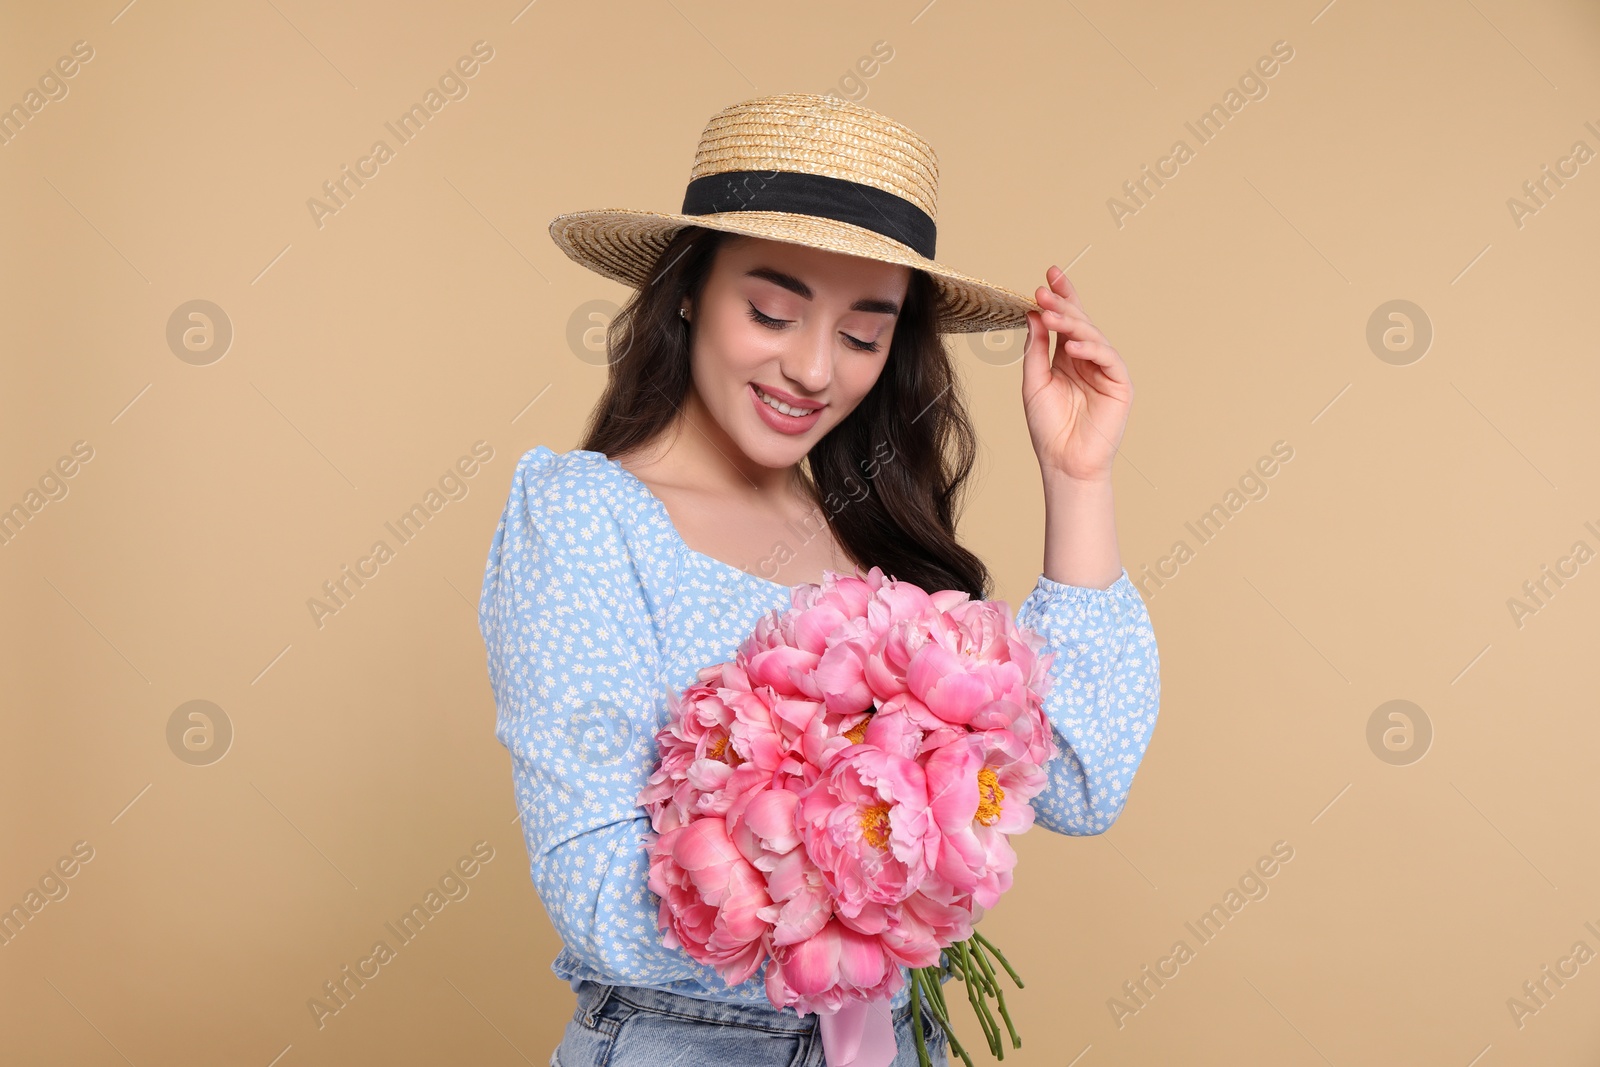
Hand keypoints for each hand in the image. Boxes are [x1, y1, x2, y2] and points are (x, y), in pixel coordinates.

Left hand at [1019, 265, 1133, 484]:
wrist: (1063, 462)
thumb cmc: (1048, 428)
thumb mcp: (1034, 383)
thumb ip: (1035, 349)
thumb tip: (1032, 313)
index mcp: (1067, 357)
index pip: (1066, 320)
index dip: (1061, 297)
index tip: (1049, 275)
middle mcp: (1088, 359)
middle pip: (1079, 323)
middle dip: (1062, 305)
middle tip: (1043, 291)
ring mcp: (1106, 370)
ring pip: (1093, 336)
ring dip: (1072, 323)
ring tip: (1050, 315)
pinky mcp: (1120, 384)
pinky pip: (1108, 359)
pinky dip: (1091, 350)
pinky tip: (1073, 346)